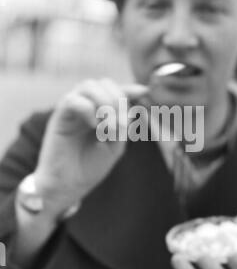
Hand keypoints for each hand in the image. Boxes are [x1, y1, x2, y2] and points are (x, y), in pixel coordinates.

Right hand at [34, 78, 146, 221]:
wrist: (68, 186)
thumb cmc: (90, 166)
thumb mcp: (115, 145)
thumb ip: (124, 125)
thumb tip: (132, 107)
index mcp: (100, 112)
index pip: (114, 91)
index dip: (129, 89)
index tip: (145, 92)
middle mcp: (86, 106)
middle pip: (103, 83)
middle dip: (118, 99)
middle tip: (122, 124)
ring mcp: (72, 110)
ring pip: (88, 85)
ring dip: (104, 102)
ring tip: (108, 125)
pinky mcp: (59, 117)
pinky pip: (72, 100)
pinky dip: (88, 109)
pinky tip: (95, 126)